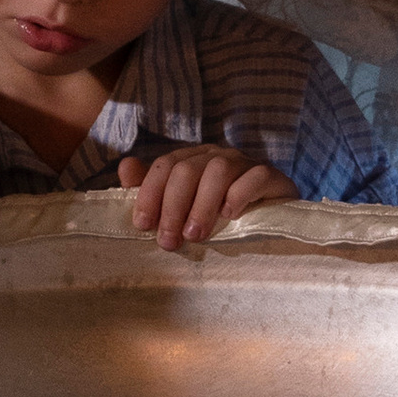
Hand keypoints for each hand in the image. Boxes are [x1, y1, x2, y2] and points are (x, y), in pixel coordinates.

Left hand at [119, 147, 296, 251]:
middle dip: (173, 206)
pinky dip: (239, 194)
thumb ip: (153, 190)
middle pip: (188, 169)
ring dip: (202, 205)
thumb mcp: (183, 207)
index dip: (150, 193)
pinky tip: (230, 216)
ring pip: (219, 170)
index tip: (143, 225)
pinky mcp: (271, 176)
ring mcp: (245, 163)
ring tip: (195, 235)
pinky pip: (255, 176)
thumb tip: (125, 168)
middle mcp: (217, 156)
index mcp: (193, 159)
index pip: (165, 165)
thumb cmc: (219, 216)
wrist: (272, 219)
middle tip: (169, 240)